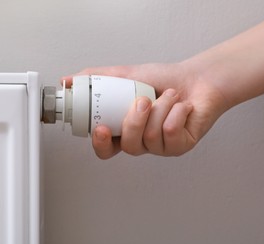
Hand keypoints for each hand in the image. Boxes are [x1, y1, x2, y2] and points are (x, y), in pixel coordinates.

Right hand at [61, 63, 228, 158]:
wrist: (196, 77)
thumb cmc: (163, 79)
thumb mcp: (124, 75)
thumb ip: (96, 78)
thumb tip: (67, 81)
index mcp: (124, 129)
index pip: (106, 148)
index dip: (101, 144)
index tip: (102, 129)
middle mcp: (140, 141)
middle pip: (128, 147)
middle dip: (134, 122)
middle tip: (143, 100)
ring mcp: (160, 147)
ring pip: (150, 139)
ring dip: (160, 109)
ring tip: (167, 97)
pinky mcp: (180, 147)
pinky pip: (170, 134)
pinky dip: (176, 112)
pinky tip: (182, 106)